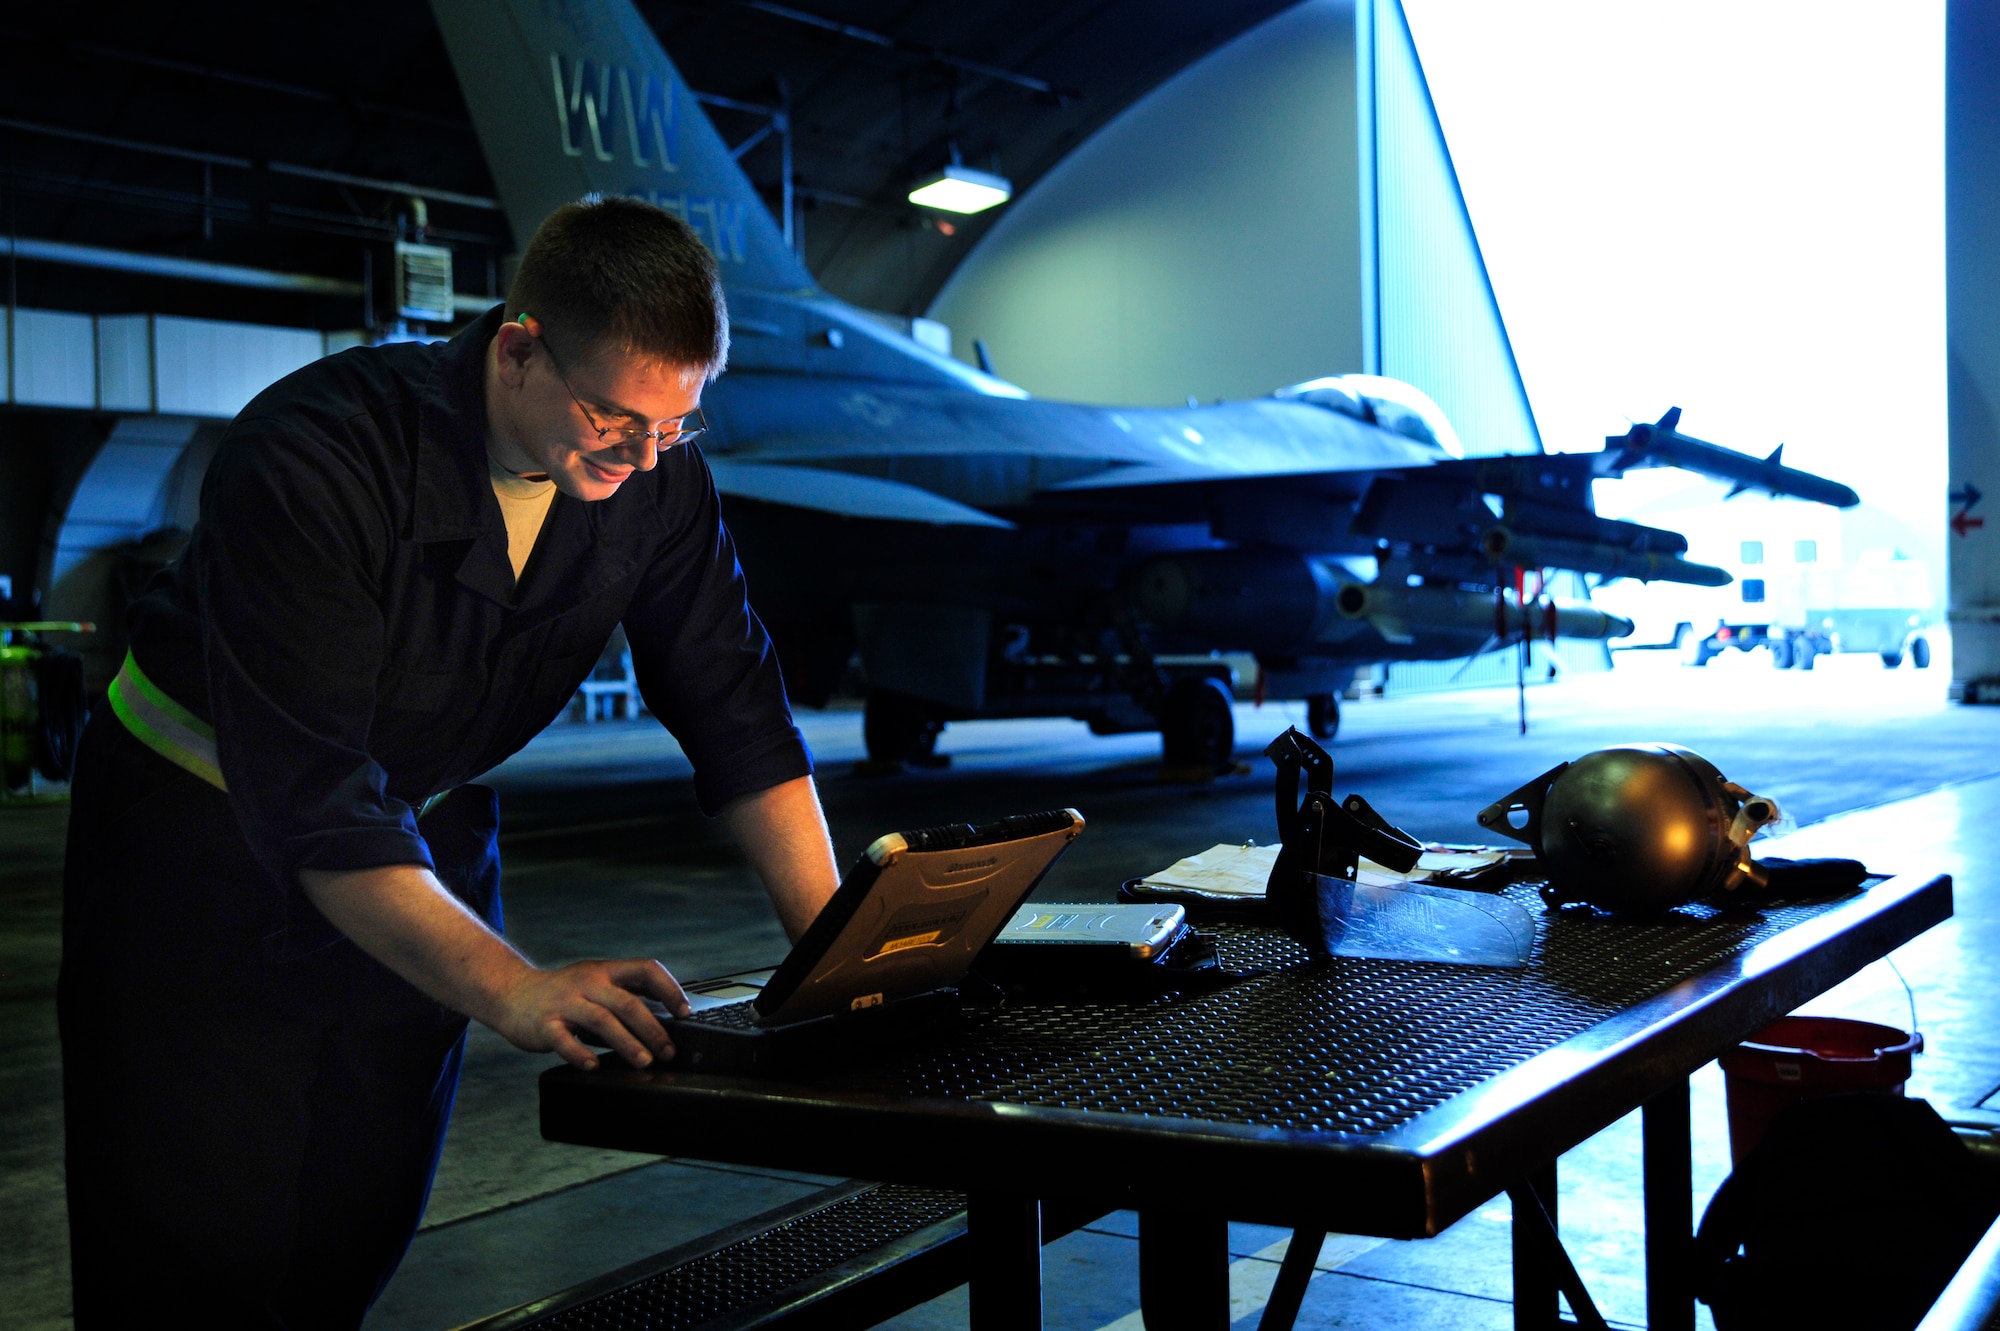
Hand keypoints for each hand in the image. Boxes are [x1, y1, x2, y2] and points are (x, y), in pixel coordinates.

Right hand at [486, 958, 690, 1071]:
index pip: (646, 970)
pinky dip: (580, 1054)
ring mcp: (565, 1003)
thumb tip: (665, 1018)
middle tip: (668, 1051)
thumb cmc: (563, 994)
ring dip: (627, 1043)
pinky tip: (594, 1067)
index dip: (670, 989)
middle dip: (653, 1029)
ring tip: (644, 1062)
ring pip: (602, 1021)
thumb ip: (624, 996)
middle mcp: (587, 983)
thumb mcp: (595, 984)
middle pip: (627, 1003)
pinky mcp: (544, 1024)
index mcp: (605, 971)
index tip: (684, 1012)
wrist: (511, 994)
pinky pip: (564, 1040)